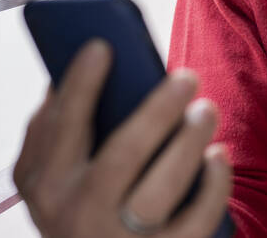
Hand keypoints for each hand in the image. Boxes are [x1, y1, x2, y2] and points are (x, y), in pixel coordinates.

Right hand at [13, 40, 232, 236]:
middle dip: (157, 111)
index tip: (102, 45)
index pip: (62, 129)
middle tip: (187, 76)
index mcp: (48, 186)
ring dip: (188, 143)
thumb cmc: (82, 208)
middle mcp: (79, 215)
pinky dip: (213, 186)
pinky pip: (197, 222)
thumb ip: (52, 131)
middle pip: (122, 156)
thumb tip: (66, 73)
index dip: (79, 85)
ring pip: (160, 191)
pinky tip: (219, 154)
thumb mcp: (52, 178)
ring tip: (206, 109)